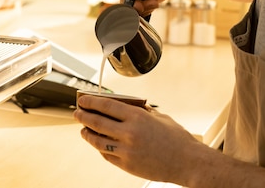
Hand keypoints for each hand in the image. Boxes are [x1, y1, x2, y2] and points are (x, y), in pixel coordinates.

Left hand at [74, 93, 204, 183]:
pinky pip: (106, 155)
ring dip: (87, 134)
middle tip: (77, 113)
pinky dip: (100, 148)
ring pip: (98, 141)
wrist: (187, 161)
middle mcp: (129, 133)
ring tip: (83, 130)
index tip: (83, 100)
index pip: (106, 105)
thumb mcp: (159, 116)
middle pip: (97, 122)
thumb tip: (124, 104)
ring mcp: (126, 150)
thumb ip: (140, 110)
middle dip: (83, 117)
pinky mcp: (127, 165)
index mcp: (137, 117)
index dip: (91, 102)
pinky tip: (98, 144)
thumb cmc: (176, 138)